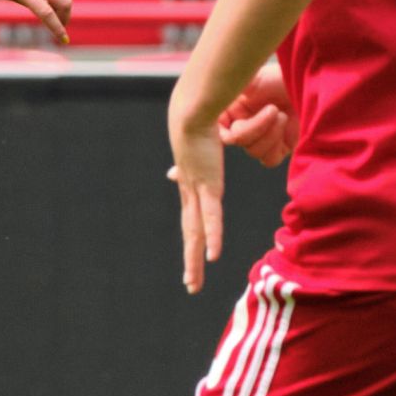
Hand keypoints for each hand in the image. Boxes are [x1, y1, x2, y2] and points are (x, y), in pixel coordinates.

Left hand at [166, 95, 224, 297]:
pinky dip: (212, 236)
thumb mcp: (196, 145)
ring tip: (193, 284)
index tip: (194, 256)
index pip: (190, 218)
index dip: (193, 238)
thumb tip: (181, 164)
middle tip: (191, 285)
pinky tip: (213, 257)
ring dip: (194, 260)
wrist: (191, 110)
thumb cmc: (196, 120)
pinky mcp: (208, 185)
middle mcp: (189, 192)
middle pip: (190, 234)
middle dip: (191, 261)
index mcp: (189, 185)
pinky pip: (211, 216)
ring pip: (195, 233)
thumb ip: (197, 157)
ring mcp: (197, 191)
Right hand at [216, 61, 294, 166]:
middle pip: (236, 141)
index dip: (219, 132)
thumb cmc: (279, 76)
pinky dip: (276, 144)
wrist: (310, 80)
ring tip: (282, 113)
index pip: (214, 130)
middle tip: (273, 109)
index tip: (235, 122)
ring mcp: (260, 138)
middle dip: (254, 128)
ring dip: (270, 133)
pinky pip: (269, 159)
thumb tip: (208, 98)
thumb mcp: (248, 78)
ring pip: (253, 151)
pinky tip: (285, 124)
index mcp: (228, 109)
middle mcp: (241, 124)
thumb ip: (227, 92)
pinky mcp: (279, 148)